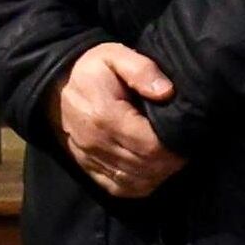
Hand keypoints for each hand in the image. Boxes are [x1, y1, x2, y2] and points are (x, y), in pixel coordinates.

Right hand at [56, 40, 184, 200]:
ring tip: (170, 158)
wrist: (57, 84)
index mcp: (105, 116)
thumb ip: (142, 70)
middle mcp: (95, 142)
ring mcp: (90, 158)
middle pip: (145, 167)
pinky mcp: (88, 168)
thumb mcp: (115, 56)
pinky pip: (119, 187)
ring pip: (135, 181)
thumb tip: (166, 92)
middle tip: (184, 148)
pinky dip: (140, 185)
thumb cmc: (93, 69)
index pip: (150, 146)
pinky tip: (151, 171)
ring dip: (158, 174)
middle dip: (171, 162)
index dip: (175, 148)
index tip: (187, 137)